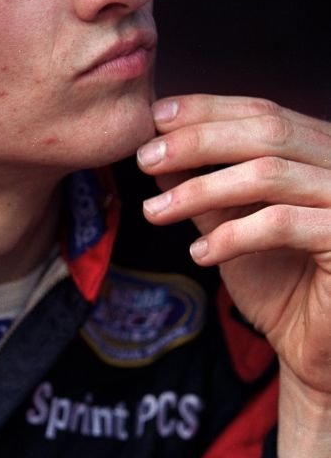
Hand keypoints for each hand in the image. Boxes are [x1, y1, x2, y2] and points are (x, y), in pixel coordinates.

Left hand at [136, 94, 330, 457]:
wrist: (316, 348)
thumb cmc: (279, 282)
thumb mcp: (231, 223)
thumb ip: (203, 186)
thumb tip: (157, 149)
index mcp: (320, 150)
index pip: (263, 112)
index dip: (208, 109)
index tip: (156, 116)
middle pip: (267, 132)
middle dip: (198, 140)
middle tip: (145, 158)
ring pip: (269, 174)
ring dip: (202, 189)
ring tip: (155, 211)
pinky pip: (282, 224)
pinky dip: (232, 235)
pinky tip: (200, 254)